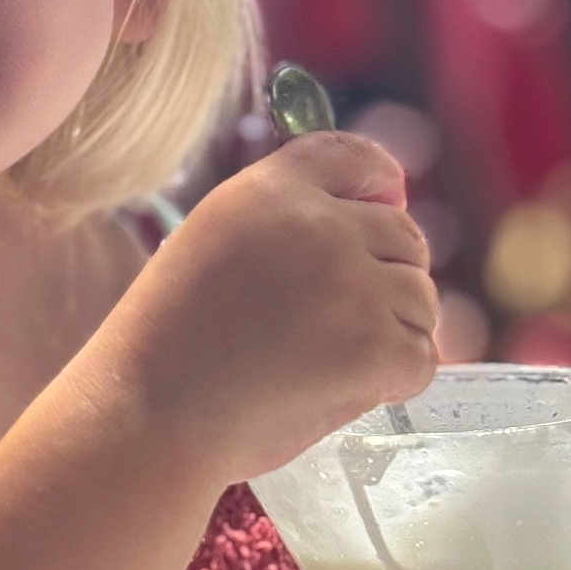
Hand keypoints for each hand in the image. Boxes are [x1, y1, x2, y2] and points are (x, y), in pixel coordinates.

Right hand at [115, 132, 437, 482]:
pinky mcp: (375, 345)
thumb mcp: (212, 243)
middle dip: (389, 275)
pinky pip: (421, 356)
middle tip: (344, 322)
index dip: (381, 183)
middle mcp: (316, 224)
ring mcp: (351, 283)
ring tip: (331, 362)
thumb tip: (368, 223)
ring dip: (393, 331)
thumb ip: (281, 224)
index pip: (354, 156)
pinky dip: (395, 380)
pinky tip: (344, 389)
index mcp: (268, 190)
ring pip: (420, 298)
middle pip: (403, 234)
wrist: (148, 413)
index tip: (386, 207)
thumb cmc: (170, 344)